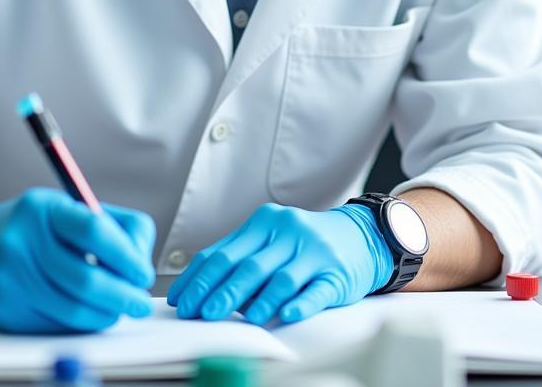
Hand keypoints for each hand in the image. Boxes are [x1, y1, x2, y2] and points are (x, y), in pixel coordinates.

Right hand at [0, 190, 155, 332]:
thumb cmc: (28, 227)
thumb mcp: (65, 207)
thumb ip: (110, 224)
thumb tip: (140, 259)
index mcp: (42, 208)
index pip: (94, 230)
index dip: (127, 255)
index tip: (143, 272)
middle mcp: (21, 242)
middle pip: (86, 279)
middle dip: (123, 295)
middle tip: (139, 302)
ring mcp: (9, 280)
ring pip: (73, 309)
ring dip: (106, 314)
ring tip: (118, 309)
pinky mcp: (5, 312)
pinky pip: (55, 325)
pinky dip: (81, 323)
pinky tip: (90, 314)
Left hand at [166, 203, 392, 325]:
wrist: (360, 235)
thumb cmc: (303, 244)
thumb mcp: (271, 240)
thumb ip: (241, 258)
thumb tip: (202, 291)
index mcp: (264, 222)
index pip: (223, 252)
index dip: (199, 279)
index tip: (182, 301)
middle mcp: (288, 232)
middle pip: (249, 265)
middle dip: (222, 292)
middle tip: (203, 314)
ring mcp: (313, 251)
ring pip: (281, 278)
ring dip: (261, 300)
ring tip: (246, 319)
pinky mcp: (337, 272)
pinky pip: (316, 290)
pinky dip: (300, 304)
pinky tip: (288, 315)